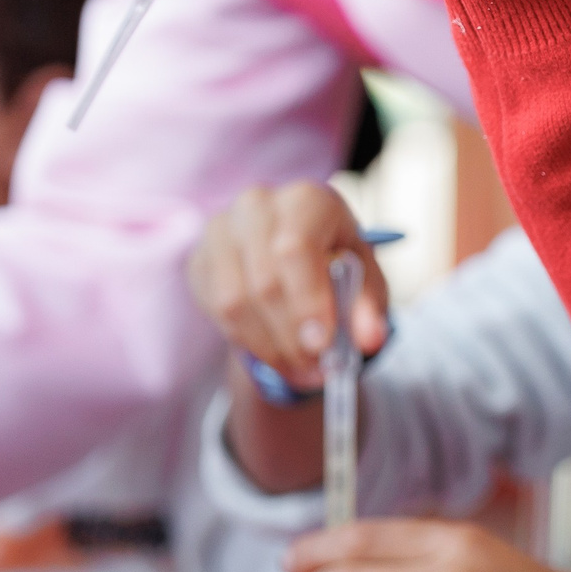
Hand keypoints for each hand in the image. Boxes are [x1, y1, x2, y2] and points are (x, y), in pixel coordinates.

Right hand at [188, 182, 387, 390]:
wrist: (291, 239)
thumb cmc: (334, 254)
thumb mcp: (364, 274)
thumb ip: (368, 305)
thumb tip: (371, 341)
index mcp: (305, 200)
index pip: (296, 250)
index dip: (307, 301)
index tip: (322, 346)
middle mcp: (256, 206)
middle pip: (265, 281)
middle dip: (291, 337)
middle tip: (316, 371)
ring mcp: (219, 230)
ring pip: (234, 301)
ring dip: (268, 348)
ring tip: (300, 372)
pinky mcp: (199, 258)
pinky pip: (215, 310)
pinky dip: (246, 341)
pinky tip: (273, 354)